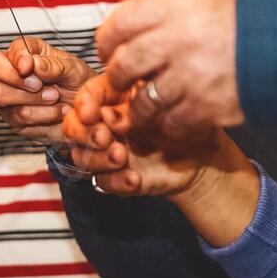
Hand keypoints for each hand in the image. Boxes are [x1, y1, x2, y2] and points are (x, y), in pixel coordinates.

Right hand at [0, 37, 93, 143]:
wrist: (88, 112)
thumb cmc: (81, 84)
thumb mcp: (75, 69)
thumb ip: (53, 65)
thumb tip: (32, 62)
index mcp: (26, 52)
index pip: (3, 46)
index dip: (12, 58)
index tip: (28, 66)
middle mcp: (13, 71)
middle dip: (14, 77)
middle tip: (39, 84)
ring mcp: (10, 95)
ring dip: (33, 99)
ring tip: (55, 97)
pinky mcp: (14, 118)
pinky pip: (17, 116)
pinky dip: (41, 115)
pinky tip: (55, 111)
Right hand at [63, 73, 230, 195]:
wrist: (202, 155)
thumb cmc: (188, 120)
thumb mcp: (172, 101)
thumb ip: (146, 97)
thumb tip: (124, 99)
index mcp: (118, 98)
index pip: (88, 95)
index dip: (84, 103)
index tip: (90, 112)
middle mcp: (108, 124)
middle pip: (74, 127)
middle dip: (85, 133)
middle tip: (104, 137)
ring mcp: (110, 151)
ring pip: (82, 156)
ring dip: (98, 158)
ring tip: (121, 156)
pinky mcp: (118, 176)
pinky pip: (104, 182)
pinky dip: (116, 181)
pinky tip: (133, 178)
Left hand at [95, 0, 241, 146]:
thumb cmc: (243, 23)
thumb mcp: (200, 2)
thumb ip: (164, 14)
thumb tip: (130, 29)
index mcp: (173, 10)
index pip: (120, 23)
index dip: (107, 40)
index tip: (109, 50)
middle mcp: (176, 41)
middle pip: (124, 65)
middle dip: (117, 78)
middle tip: (121, 83)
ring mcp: (188, 77)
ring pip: (143, 102)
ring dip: (138, 110)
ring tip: (143, 109)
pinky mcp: (204, 106)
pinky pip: (170, 124)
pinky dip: (166, 126)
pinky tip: (170, 120)